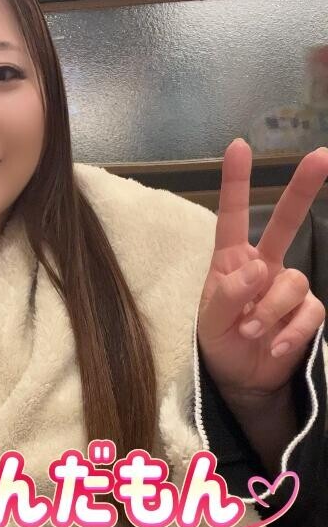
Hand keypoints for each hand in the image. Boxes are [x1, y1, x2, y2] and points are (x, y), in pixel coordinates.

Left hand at [197, 139, 327, 406]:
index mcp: (232, 261)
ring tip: (250, 332)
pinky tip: (275, 349)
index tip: (239, 145)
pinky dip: (291, 333)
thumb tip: (258, 268)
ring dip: (270, 310)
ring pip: (293, 282)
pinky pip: (309, 313)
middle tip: (322, 156)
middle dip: (303, 189)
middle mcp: (264, 266)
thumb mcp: (210, 322)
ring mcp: (288, 288)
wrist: (242, 381)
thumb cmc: (220, 343)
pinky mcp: (307, 313)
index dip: (236, 182)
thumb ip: (228, 295)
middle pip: (286, 222)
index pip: (232, 217)